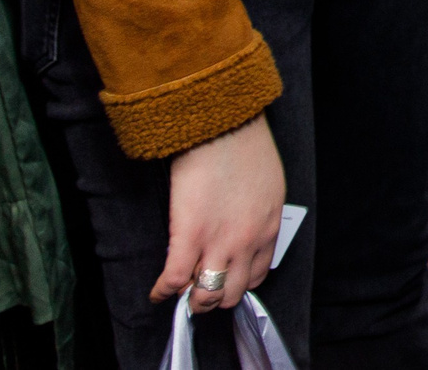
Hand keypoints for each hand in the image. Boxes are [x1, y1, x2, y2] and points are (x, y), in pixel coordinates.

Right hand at [155, 117, 282, 311]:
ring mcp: (219, 242)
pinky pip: (176, 278)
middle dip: (217, 297)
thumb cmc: (246, 148)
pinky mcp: (190, 235)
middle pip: (233, 291)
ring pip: (208, 293)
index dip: (239, 282)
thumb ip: (261, 214)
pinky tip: (158, 292)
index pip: (257, 274)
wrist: (224, 126)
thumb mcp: (269, 187)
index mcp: (269, 228)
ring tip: (183, 296)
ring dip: (194, 301)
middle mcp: (247, 242)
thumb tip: (246, 229)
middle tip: (202, 292)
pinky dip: (164, 291)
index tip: (227, 280)